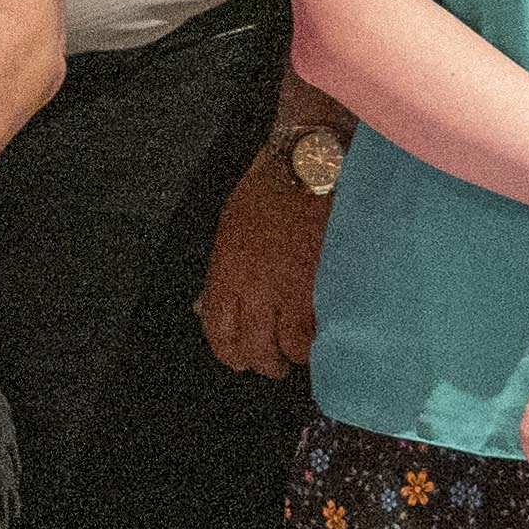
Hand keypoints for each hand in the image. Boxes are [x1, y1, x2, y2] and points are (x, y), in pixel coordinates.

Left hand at [196, 153, 335, 378]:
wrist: (306, 165)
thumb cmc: (266, 191)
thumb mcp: (228, 229)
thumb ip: (219, 276)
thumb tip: (202, 309)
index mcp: (225, 275)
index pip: (219, 334)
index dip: (230, 354)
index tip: (242, 359)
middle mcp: (254, 290)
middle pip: (256, 349)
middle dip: (266, 363)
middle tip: (278, 364)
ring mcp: (292, 290)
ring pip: (292, 347)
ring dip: (298, 355)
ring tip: (306, 353)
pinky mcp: (325, 287)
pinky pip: (323, 329)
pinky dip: (324, 338)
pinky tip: (326, 334)